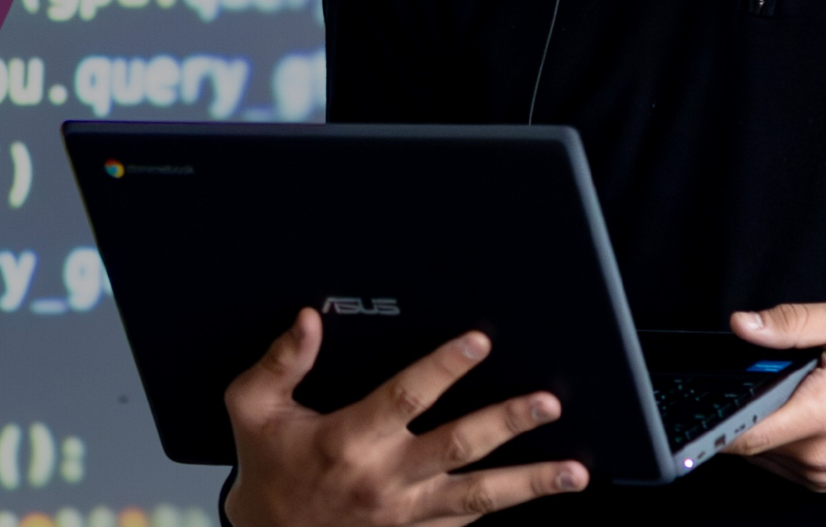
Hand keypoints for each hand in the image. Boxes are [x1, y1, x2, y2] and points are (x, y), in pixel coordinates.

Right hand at [221, 308, 588, 526]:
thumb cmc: (267, 468)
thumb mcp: (253, 408)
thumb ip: (281, 361)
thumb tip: (309, 319)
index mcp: (347, 440)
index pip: (406, 398)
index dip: (444, 367)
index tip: (478, 341)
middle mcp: (383, 479)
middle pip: (457, 447)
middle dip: (506, 423)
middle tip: (546, 403)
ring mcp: (403, 514)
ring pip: (477, 498)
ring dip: (529, 483)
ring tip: (573, 472)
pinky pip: (465, 525)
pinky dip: (503, 511)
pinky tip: (539, 496)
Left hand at [723, 298, 825, 491]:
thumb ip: (791, 322)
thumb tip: (744, 324)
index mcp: (819, 414)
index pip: (740, 433)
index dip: (713, 419)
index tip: (702, 402)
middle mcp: (818, 454)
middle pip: (747, 439)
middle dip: (749, 405)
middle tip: (780, 376)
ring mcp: (823, 475)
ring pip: (764, 454)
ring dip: (767, 424)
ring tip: (805, 393)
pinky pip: (785, 464)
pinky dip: (785, 438)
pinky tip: (811, 413)